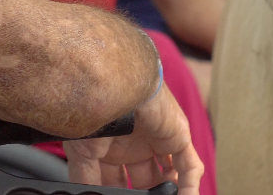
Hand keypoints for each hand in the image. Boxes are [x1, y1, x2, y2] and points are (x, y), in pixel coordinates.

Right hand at [65, 88, 202, 194]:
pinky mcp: (178, 137)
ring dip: (168, 191)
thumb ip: (87, 177)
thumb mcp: (82, 152)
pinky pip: (190, 167)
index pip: (118, 177)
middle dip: (145, 193)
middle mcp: (136, 141)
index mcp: (113, 144)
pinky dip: (190, 187)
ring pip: (170, 172)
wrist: (111, 87)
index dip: (120, 191)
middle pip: (145, 177)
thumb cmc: (92, 110)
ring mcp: (158, 139)